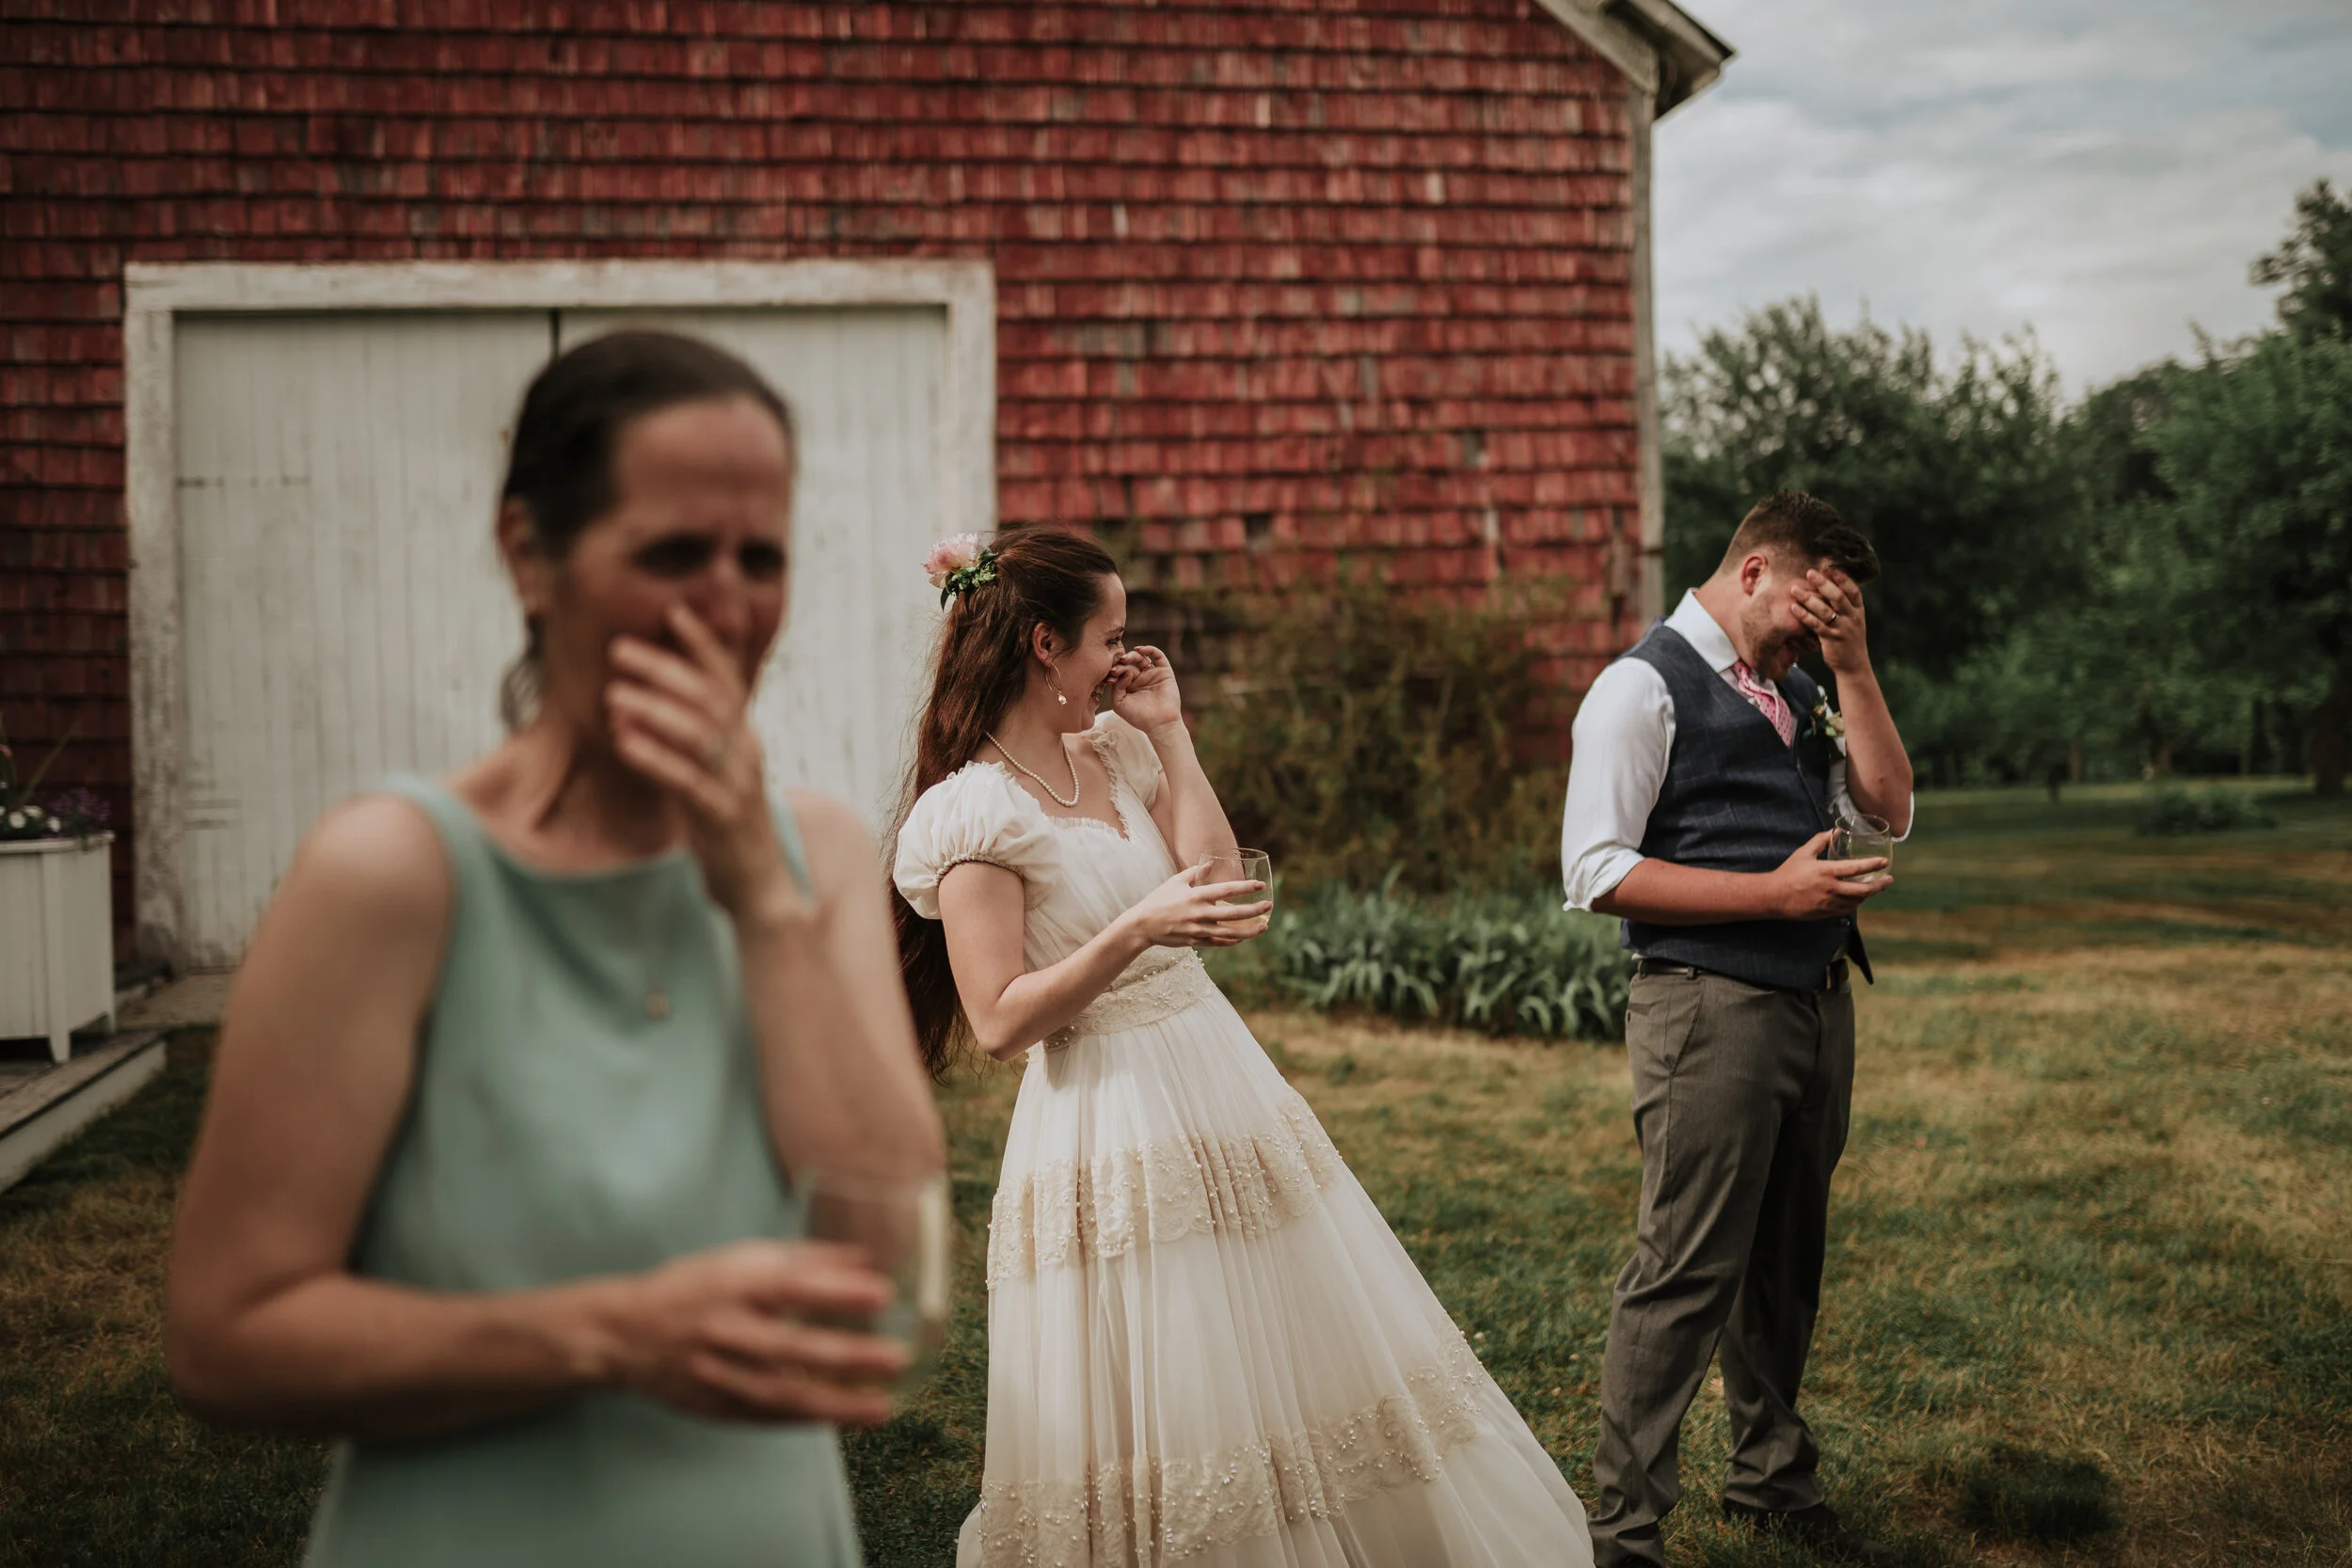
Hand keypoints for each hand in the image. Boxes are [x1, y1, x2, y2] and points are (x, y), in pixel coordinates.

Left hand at [607, 604, 798, 920]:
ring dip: (654, 710)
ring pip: (699, 734)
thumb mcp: (707, 771)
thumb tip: (638, 701)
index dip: (701, 644)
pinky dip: (655, 758)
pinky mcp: (724, 817)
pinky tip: (624, 743)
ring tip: (613, 695)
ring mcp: (738, 784)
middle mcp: (747, 752)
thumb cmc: (723, 824)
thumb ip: (684, 737)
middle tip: (619, 650)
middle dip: (663, 669)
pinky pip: (689, 781)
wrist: (758, 885)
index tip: (672, 611)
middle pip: (708, 698)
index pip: (725, 678)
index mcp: (744, 736)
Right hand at [609, 1239, 906, 1426]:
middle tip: (896, 1358)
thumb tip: (864, 1259)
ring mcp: (717, 1374)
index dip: (836, 1292)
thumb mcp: (741, 1259)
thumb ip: (804, 1259)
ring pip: (779, 1396)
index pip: (790, 1287)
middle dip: (845, 1356)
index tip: (882, 1294)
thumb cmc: (694, 1287)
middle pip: (788, 1347)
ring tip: (882, 1408)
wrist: (625, 1334)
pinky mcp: (714, 1407)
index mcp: (732, 1284)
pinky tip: (843, 1418)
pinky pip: (766, 1418)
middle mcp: (724, 1330)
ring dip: (835, 1404)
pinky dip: (806, 1419)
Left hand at [1105, 646, 1182, 735]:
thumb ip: (1116, 687)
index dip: (1114, 670)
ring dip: (1132, 655)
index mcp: (1128, 686)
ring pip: (1141, 658)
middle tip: (1117, 665)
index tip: (1111, 674)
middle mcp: (1140, 679)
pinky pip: (1158, 656)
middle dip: (1122, 663)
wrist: (1159, 723)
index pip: (1120, 672)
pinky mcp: (1164, 672)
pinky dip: (1149, 649)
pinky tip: (1140, 650)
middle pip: (1129, 664)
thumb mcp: (1119, 703)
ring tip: (1126, 659)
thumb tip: (1125, 672)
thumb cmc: (1138, 716)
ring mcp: (1152, 674)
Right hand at [1120, 864, 1271, 947]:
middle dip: (1254, 910)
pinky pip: (1218, 943)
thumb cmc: (1158, 900)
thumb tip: (1212, 863)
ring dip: (1249, 931)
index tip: (1260, 886)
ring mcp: (1198, 930)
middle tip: (1269, 906)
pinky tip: (1242, 937)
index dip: (1245, 888)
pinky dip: (1231, 941)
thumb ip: (1195, 873)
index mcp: (1195, 896)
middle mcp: (1199, 913)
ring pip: (1229, 933)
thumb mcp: (1175, 882)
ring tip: (1264, 927)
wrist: (1142, 925)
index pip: (1226, 891)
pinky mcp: (1195, 941)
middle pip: (1233, 914)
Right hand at [1768, 829, 1891, 919]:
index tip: (1884, 862)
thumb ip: (1819, 841)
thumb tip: (1833, 831)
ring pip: (1857, 900)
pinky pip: (1847, 909)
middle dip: (1880, 885)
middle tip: (1888, 879)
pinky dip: (1855, 903)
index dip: (1873, 865)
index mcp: (1826, 871)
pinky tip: (1857, 898)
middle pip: (1863, 889)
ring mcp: (1829, 903)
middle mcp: (1831, 889)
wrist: (1774, 896)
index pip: (1856, 868)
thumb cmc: (1788, 873)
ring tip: (1874, 887)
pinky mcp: (1826, 913)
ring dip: (1868, 894)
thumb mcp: (1803, 853)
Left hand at [1791, 568, 1869, 674]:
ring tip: (1794, 589)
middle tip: (1809, 573)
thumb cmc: (1849, 639)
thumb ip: (1845, 606)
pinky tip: (1794, 608)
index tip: (1830, 568)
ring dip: (1808, 598)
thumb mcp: (1853, 621)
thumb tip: (1829, 585)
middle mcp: (1853, 618)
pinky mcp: (1832, 639)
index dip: (1843, 579)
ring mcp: (1843, 629)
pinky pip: (1816, 625)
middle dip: (1823, 583)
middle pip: (1838, 597)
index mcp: (1859, 611)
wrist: (1854, 665)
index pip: (1854, 591)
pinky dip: (1804, 615)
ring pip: (1824, 610)